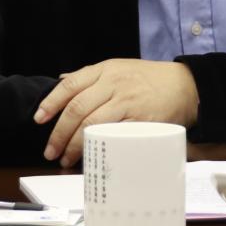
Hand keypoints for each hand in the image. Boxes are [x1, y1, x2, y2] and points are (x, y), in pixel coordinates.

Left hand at [33, 58, 198, 166]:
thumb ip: (90, 76)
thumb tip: (62, 82)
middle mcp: (114, 84)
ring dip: (74, 145)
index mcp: (106, 70)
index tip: (39, 119)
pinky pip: (113, 136)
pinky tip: (90, 157)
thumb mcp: (118, 67)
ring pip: (92, 124)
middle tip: (50, 150)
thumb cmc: (149, 79)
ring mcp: (128, 102)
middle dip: (59, 133)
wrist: (185, 86)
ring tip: (66, 159)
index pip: (70, 85)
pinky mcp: (141, 120)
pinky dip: (98, 148)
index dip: (51, 103)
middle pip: (77, 109)